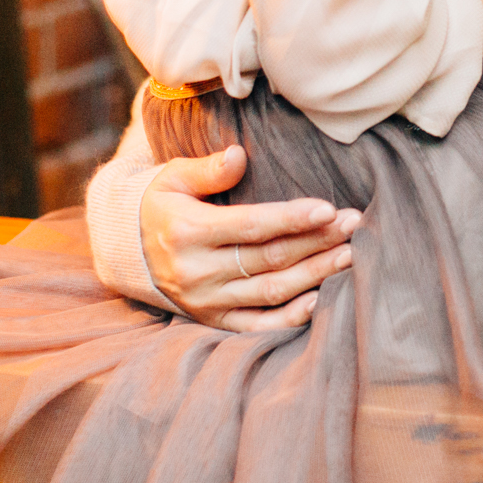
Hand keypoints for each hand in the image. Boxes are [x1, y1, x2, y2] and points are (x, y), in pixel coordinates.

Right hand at [139, 145, 359, 331]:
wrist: (129, 252)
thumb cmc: (163, 205)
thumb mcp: (172, 178)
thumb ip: (208, 169)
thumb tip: (239, 155)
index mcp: (188, 232)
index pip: (251, 226)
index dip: (292, 218)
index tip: (329, 208)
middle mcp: (198, 272)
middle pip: (270, 258)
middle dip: (316, 241)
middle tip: (353, 224)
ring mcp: (207, 302)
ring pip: (271, 291)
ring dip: (315, 274)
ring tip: (349, 254)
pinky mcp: (214, 321)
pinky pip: (258, 326)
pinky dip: (290, 317)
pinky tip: (320, 299)